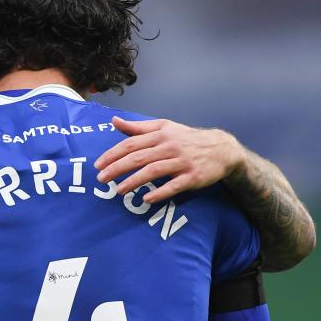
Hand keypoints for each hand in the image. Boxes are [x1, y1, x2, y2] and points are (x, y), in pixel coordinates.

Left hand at [94, 117, 244, 202]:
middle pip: (138, 157)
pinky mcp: (192, 177)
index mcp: (160, 134)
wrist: (221, 149)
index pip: (131, 143)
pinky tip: (146, 199)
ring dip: (134, 181)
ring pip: (153, 171)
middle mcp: (169, 146)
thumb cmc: (186, 138)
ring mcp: (181, 162)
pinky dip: (160, 192)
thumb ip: (138, 127)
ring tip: (118, 190)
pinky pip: (174, 186)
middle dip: (117, 168)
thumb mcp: (164, 127)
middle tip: (101, 179)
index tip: (98, 164)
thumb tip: (114, 121)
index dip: (113, 154)